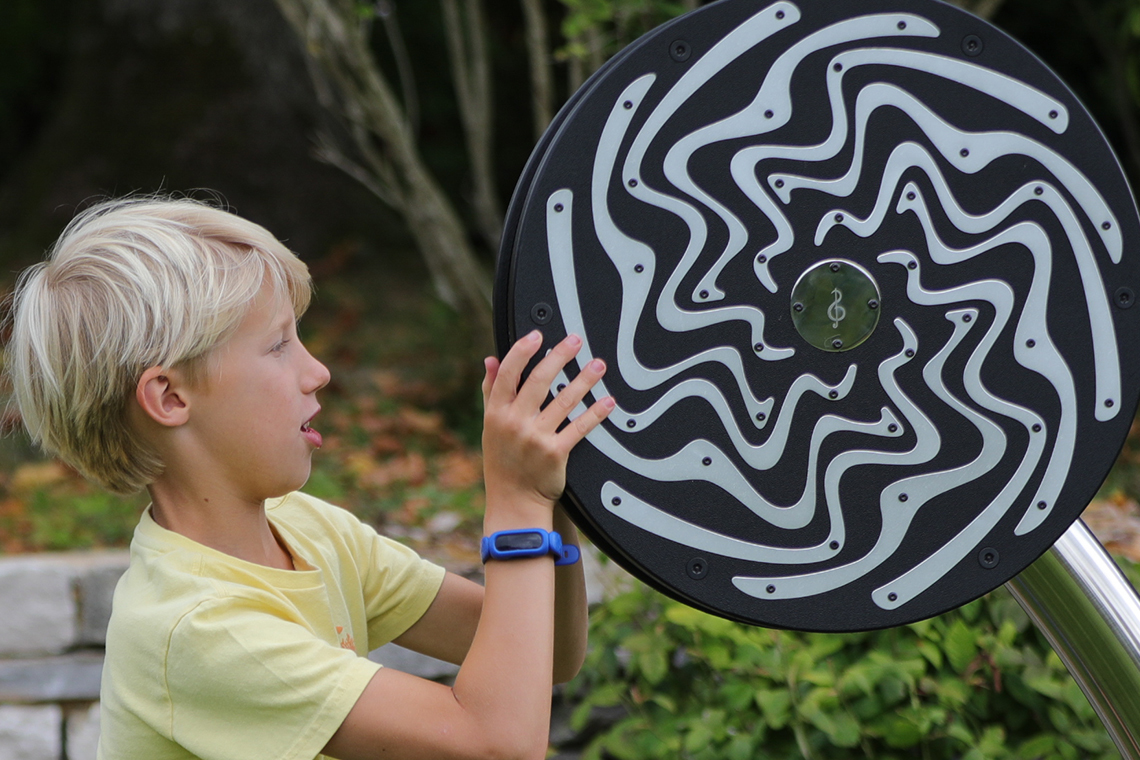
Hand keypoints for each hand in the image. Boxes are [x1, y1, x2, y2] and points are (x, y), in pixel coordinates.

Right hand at [481, 331, 613, 522]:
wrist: (514, 501)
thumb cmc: (503, 461)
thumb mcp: (490, 426)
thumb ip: (491, 391)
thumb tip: (491, 360)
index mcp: (496, 413)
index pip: (508, 374)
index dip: (522, 351)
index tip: (537, 335)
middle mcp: (515, 423)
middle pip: (539, 381)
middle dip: (559, 356)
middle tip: (575, 341)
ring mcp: (535, 438)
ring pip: (563, 401)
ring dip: (584, 379)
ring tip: (597, 364)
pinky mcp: (556, 453)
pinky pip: (580, 427)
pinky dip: (595, 413)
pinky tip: (607, 401)